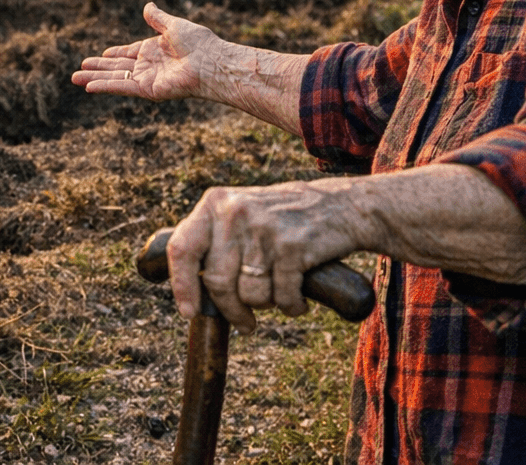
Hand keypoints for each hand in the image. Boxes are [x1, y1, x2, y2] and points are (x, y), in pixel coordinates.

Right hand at [70, 2, 220, 100]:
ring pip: (115, 78)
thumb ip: (158, 18)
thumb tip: (147, 5)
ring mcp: (148, 79)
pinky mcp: (148, 90)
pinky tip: (89, 87)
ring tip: (75, 79)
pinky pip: (122, 87)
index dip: (114, 54)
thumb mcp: (173, 25)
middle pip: (117, 67)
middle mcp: (149, 66)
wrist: (210, 61)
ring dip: (95, 78)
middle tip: (78, 70)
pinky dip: (106, 86)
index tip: (101, 55)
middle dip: (97, 68)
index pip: (129, 53)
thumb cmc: (198, 42)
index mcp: (155, 50)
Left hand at [166, 179, 368, 332]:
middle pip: (218, 282)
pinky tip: (297, 299)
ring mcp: (263, 228)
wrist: (343, 206)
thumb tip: (187, 287)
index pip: (182, 248)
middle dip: (232, 310)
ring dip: (267, 305)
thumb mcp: (242, 212)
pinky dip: (291, 306)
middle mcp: (234, 212)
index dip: (182, 286)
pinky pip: (282, 297)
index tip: (189, 313)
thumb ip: (215, 238)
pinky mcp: (292, 247)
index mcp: (215, 203)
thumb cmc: (285, 219)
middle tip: (245, 322)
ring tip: (280, 292)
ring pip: (250, 294)